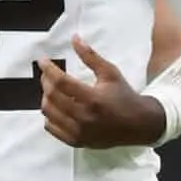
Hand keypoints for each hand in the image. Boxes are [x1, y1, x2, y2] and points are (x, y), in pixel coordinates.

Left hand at [37, 38, 165, 148]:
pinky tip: (55, 107)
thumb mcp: (110, 72)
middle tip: (47, 74)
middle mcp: (84, 118)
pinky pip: (52, 129)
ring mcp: (79, 132)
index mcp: (93, 99)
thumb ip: (90, 56)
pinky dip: (49, 116)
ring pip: (49, 113)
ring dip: (46, 98)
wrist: (138, 125)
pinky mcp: (77, 142)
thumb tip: (74, 38)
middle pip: (52, 97)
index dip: (49, 69)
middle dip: (45, 82)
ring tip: (51, 89)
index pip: (61, 82)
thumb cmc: (123, 96)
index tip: (43, 61)